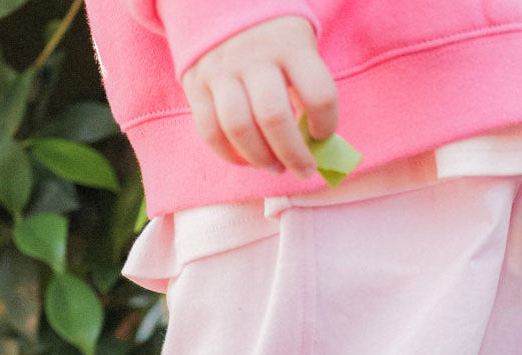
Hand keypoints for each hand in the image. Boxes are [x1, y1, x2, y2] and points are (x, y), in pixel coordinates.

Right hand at [181, 16, 338, 178]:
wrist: (216, 1)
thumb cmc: (270, 35)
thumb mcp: (296, 44)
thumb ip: (305, 86)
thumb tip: (312, 143)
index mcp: (290, 44)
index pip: (318, 93)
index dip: (326, 124)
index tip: (323, 135)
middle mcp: (254, 56)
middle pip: (274, 118)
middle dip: (293, 155)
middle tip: (302, 170)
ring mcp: (221, 71)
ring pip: (239, 129)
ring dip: (260, 159)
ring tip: (274, 167)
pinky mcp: (195, 84)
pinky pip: (210, 132)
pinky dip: (230, 155)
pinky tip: (247, 160)